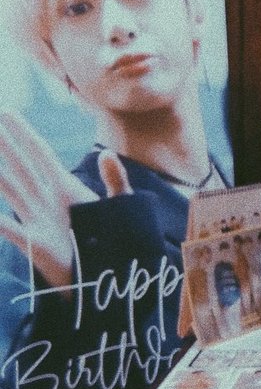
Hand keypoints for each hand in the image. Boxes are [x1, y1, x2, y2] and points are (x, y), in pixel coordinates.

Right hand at [0, 110, 131, 290]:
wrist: (104, 275)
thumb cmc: (112, 240)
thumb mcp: (120, 207)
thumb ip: (116, 181)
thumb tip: (105, 154)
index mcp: (65, 187)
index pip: (40, 154)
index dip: (24, 134)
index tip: (7, 113)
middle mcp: (45, 199)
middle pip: (20, 165)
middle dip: (4, 143)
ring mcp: (37, 219)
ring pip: (10, 189)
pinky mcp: (36, 243)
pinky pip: (11, 229)